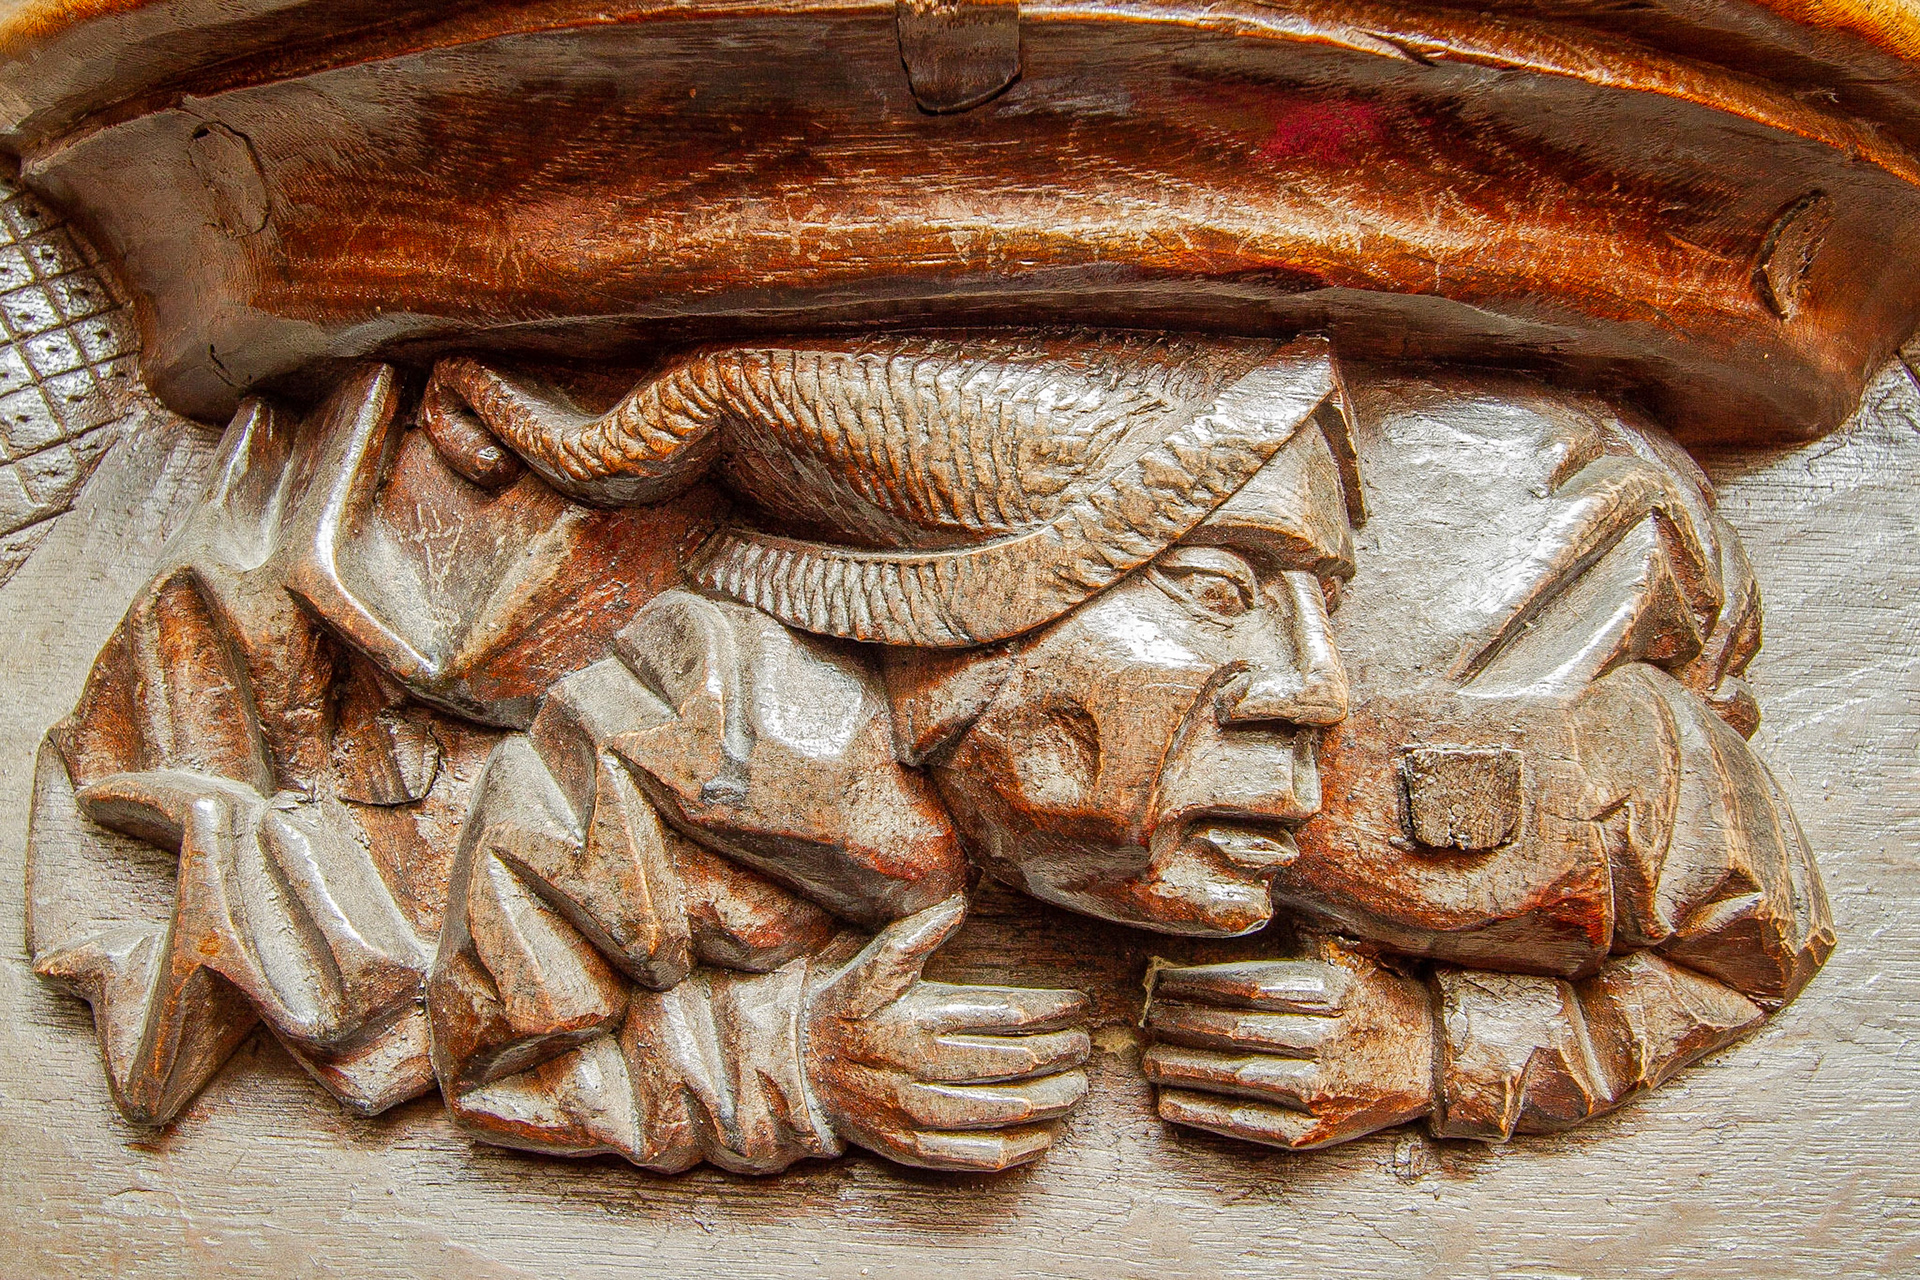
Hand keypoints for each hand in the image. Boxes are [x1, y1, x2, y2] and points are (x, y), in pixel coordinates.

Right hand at [804, 895, 1091, 1170]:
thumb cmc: (847, 1008)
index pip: (1007, 1015)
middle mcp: (924, 1067)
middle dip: (1060, 1053)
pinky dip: (1017, 1148)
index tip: (1079, 1005)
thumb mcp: (877, 963)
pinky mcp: (912, 1147)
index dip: (1052, 1010)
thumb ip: (919, 933)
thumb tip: (961, 901)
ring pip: (1003, 1110)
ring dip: (1050, 1099)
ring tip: (1077, 1087)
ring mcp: (918, 1112)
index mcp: (923, 1018)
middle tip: (1085, 1046)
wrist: (798, 1068)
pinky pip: (975, 1156)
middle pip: (1014, 1063)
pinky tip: (1044, 1136)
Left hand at [1142, 937, 1432, 1149]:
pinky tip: (1171, 1104)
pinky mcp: (1315, 1131)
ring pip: (1235, 1077)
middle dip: (1180, 1025)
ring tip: (1149, 1060)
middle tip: (1146, 1019)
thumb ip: (1292, 944)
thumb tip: (1229, 917)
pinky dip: (1204, 1115)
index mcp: (1327, 992)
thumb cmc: (1374, 1001)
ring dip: (1183, 1069)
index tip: (1161, 984)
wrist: (1429, 1062)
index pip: (1246, 986)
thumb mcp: (1343, 959)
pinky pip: (1249, 1123)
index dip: (1195, 985)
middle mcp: (1324, 1040)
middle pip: (1235, 1031)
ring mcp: (1320, 1090)